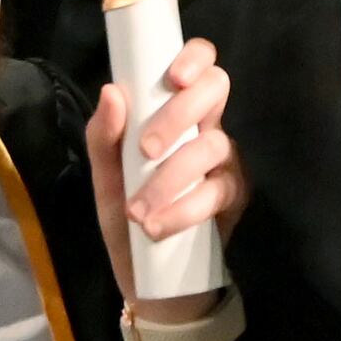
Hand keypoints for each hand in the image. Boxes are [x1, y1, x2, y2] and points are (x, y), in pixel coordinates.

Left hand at [87, 42, 245, 300]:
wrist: (150, 282)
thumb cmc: (128, 218)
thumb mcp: (106, 180)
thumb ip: (103, 139)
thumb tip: (112, 92)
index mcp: (176, 113)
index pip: (199, 66)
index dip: (194, 58)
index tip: (173, 77)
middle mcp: (207, 128)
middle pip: (217, 88)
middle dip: (180, 113)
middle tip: (146, 148)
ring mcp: (226, 162)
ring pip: (212, 145)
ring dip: (171, 178)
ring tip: (138, 212)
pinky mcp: (236, 197)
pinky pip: (217, 192)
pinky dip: (184, 210)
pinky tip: (157, 227)